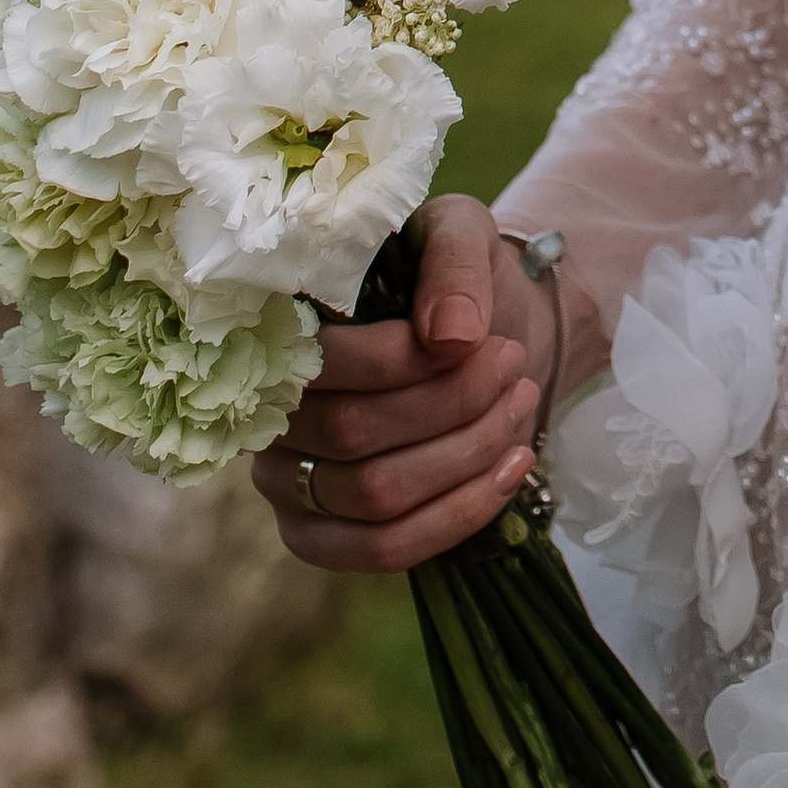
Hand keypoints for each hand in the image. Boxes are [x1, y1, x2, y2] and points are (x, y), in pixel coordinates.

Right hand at [253, 195, 561, 574]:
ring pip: (376, 497)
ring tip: (519, 406)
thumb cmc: (457, 281)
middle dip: (455, 404)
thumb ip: (452, 264)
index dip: (409, 361)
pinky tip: (511, 467)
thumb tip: (450, 334)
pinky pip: (380, 550)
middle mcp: (268, 412)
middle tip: (513, 366)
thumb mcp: (464, 236)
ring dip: (468, 455)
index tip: (487, 340)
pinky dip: (458, 516)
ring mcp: (286, 483)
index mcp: (282, 331)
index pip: (326, 365)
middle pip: (356, 434)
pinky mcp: (319, 536)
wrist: (486, 332)